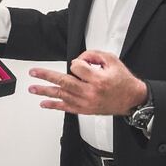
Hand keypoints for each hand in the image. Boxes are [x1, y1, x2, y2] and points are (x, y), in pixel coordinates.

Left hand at [28, 50, 146, 115]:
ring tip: (32, 88)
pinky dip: (54, 106)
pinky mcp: (85, 110)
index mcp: (97, 79)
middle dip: (46, 76)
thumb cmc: (123, 81)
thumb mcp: (112, 60)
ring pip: (62, 95)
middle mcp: (90, 92)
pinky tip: (44, 103)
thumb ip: (94, 55)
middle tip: (34, 73)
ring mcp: (86, 103)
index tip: (83, 63)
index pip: (77, 67)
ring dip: (45, 91)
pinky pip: (66, 108)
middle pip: (64, 82)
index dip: (78, 62)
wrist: (132, 100)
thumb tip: (79, 58)